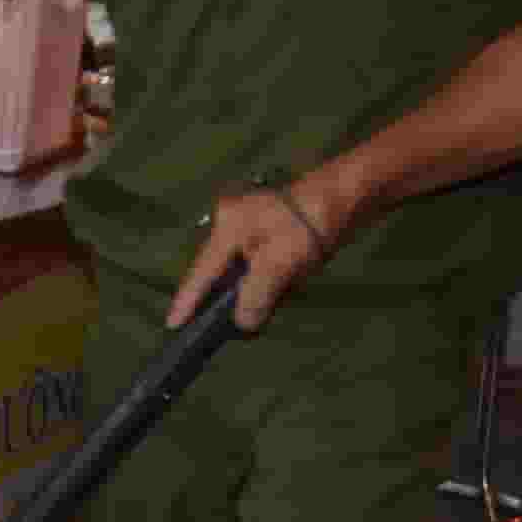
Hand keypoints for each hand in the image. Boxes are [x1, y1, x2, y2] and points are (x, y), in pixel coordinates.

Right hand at [167, 177, 340, 331]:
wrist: (349, 194)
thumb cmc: (312, 224)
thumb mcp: (282, 262)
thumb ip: (257, 294)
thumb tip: (242, 323)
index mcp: (228, 226)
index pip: (202, 271)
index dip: (187, 300)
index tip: (171, 325)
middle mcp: (232, 223)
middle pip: (218, 271)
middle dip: (222, 299)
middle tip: (219, 327)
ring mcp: (250, 225)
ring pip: (239, 270)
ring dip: (248, 291)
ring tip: (256, 311)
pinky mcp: (269, 231)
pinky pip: (256, 264)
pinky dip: (263, 280)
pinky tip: (277, 288)